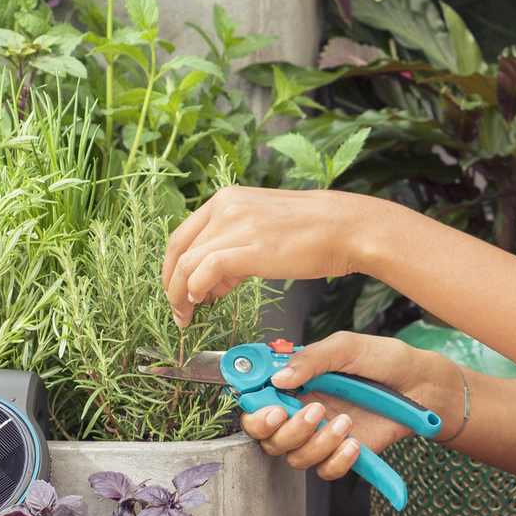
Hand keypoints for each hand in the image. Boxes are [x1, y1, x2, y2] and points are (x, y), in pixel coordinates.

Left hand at [161, 185, 390, 321]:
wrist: (345, 227)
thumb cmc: (312, 231)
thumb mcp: (262, 229)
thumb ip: (233, 248)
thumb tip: (212, 279)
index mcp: (226, 199)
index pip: (181, 235)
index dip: (172, 268)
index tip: (178, 290)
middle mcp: (225, 207)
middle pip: (177, 249)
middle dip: (170, 284)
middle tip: (177, 309)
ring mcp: (236, 226)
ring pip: (186, 263)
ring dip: (180, 295)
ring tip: (187, 315)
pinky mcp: (250, 248)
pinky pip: (205, 271)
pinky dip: (197, 291)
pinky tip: (205, 302)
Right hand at [234, 331, 460, 484]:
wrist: (424, 386)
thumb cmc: (386, 360)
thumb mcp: (348, 348)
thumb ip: (312, 359)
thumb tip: (278, 379)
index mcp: (296, 382)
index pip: (257, 401)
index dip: (253, 409)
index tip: (269, 406)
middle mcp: (302, 411)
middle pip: (267, 437)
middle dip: (279, 431)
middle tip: (304, 414)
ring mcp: (322, 435)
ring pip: (294, 456)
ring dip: (315, 443)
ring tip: (344, 422)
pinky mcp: (343, 454)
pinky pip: (324, 471)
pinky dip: (336, 460)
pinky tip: (354, 443)